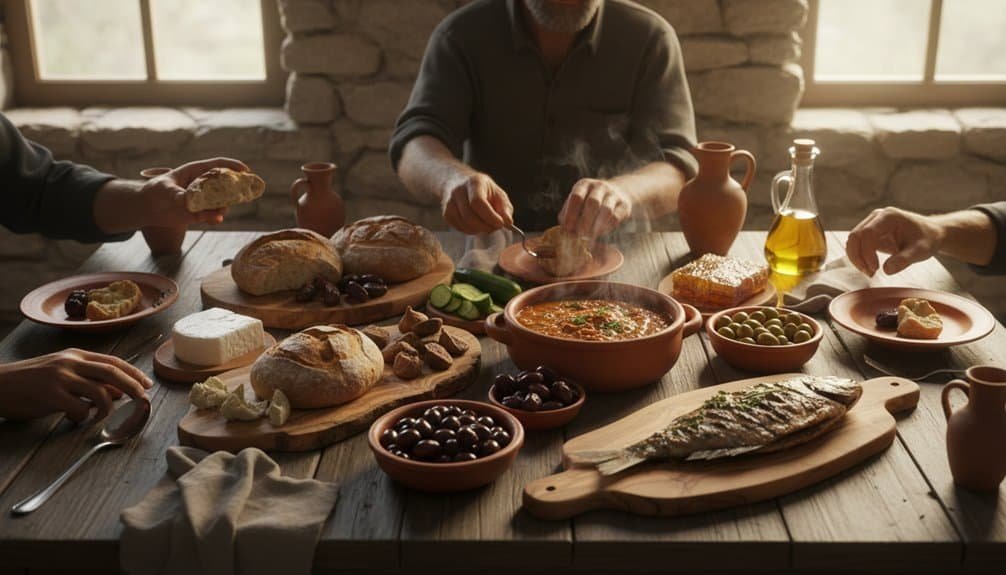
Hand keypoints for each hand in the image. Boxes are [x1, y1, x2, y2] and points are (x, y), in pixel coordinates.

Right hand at [0, 349, 152, 422]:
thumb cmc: (29, 382)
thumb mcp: (61, 373)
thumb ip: (87, 379)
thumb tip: (118, 392)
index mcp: (74, 355)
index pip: (112, 361)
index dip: (133, 372)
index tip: (146, 384)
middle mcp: (70, 362)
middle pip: (112, 372)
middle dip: (133, 386)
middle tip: (143, 399)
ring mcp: (60, 377)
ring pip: (100, 391)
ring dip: (107, 407)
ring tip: (101, 416)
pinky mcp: (51, 394)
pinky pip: (80, 408)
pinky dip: (83, 416)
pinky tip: (74, 418)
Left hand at [139, 157, 249, 226]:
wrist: (147, 207)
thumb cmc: (155, 191)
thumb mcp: (165, 189)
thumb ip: (179, 195)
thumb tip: (188, 200)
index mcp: (195, 171)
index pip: (218, 165)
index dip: (233, 166)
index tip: (245, 170)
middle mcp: (202, 184)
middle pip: (225, 183)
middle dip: (234, 189)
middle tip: (240, 196)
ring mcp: (202, 199)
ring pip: (221, 201)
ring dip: (224, 206)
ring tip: (219, 212)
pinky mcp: (199, 212)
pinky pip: (213, 215)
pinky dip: (216, 217)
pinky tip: (215, 219)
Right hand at [441, 172, 513, 234]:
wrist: (459, 183)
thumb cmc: (483, 190)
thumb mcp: (498, 194)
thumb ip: (505, 208)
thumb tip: (508, 223)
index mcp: (474, 183)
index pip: (477, 202)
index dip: (490, 216)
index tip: (501, 224)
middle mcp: (458, 191)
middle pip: (469, 216)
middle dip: (486, 226)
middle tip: (496, 227)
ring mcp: (449, 203)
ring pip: (465, 225)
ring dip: (480, 230)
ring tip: (487, 224)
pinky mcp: (446, 214)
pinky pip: (460, 228)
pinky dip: (472, 231)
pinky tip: (477, 224)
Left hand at [558, 178, 632, 237]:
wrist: (616, 193)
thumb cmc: (589, 202)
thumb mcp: (577, 203)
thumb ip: (568, 214)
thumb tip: (564, 230)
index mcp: (584, 185)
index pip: (576, 197)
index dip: (571, 214)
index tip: (568, 229)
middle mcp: (599, 186)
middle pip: (592, 203)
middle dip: (585, 221)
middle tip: (580, 235)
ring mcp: (613, 194)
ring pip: (606, 210)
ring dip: (597, 226)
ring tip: (590, 236)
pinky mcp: (624, 204)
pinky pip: (616, 217)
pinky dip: (607, 227)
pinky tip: (600, 232)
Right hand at [846, 207, 944, 275]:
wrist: (930, 234)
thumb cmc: (927, 239)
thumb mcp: (921, 251)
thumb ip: (904, 260)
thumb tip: (886, 270)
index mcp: (889, 216)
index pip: (867, 232)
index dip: (867, 252)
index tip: (876, 269)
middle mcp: (876, 217)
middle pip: (855, 236)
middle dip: (858, 257)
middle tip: (870, 273)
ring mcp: (871, 224)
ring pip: (852, 241)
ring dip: (857, 258)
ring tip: (870, 272)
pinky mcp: (869, 233)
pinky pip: (856, 245)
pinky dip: (859, 258)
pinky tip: (870, 267)